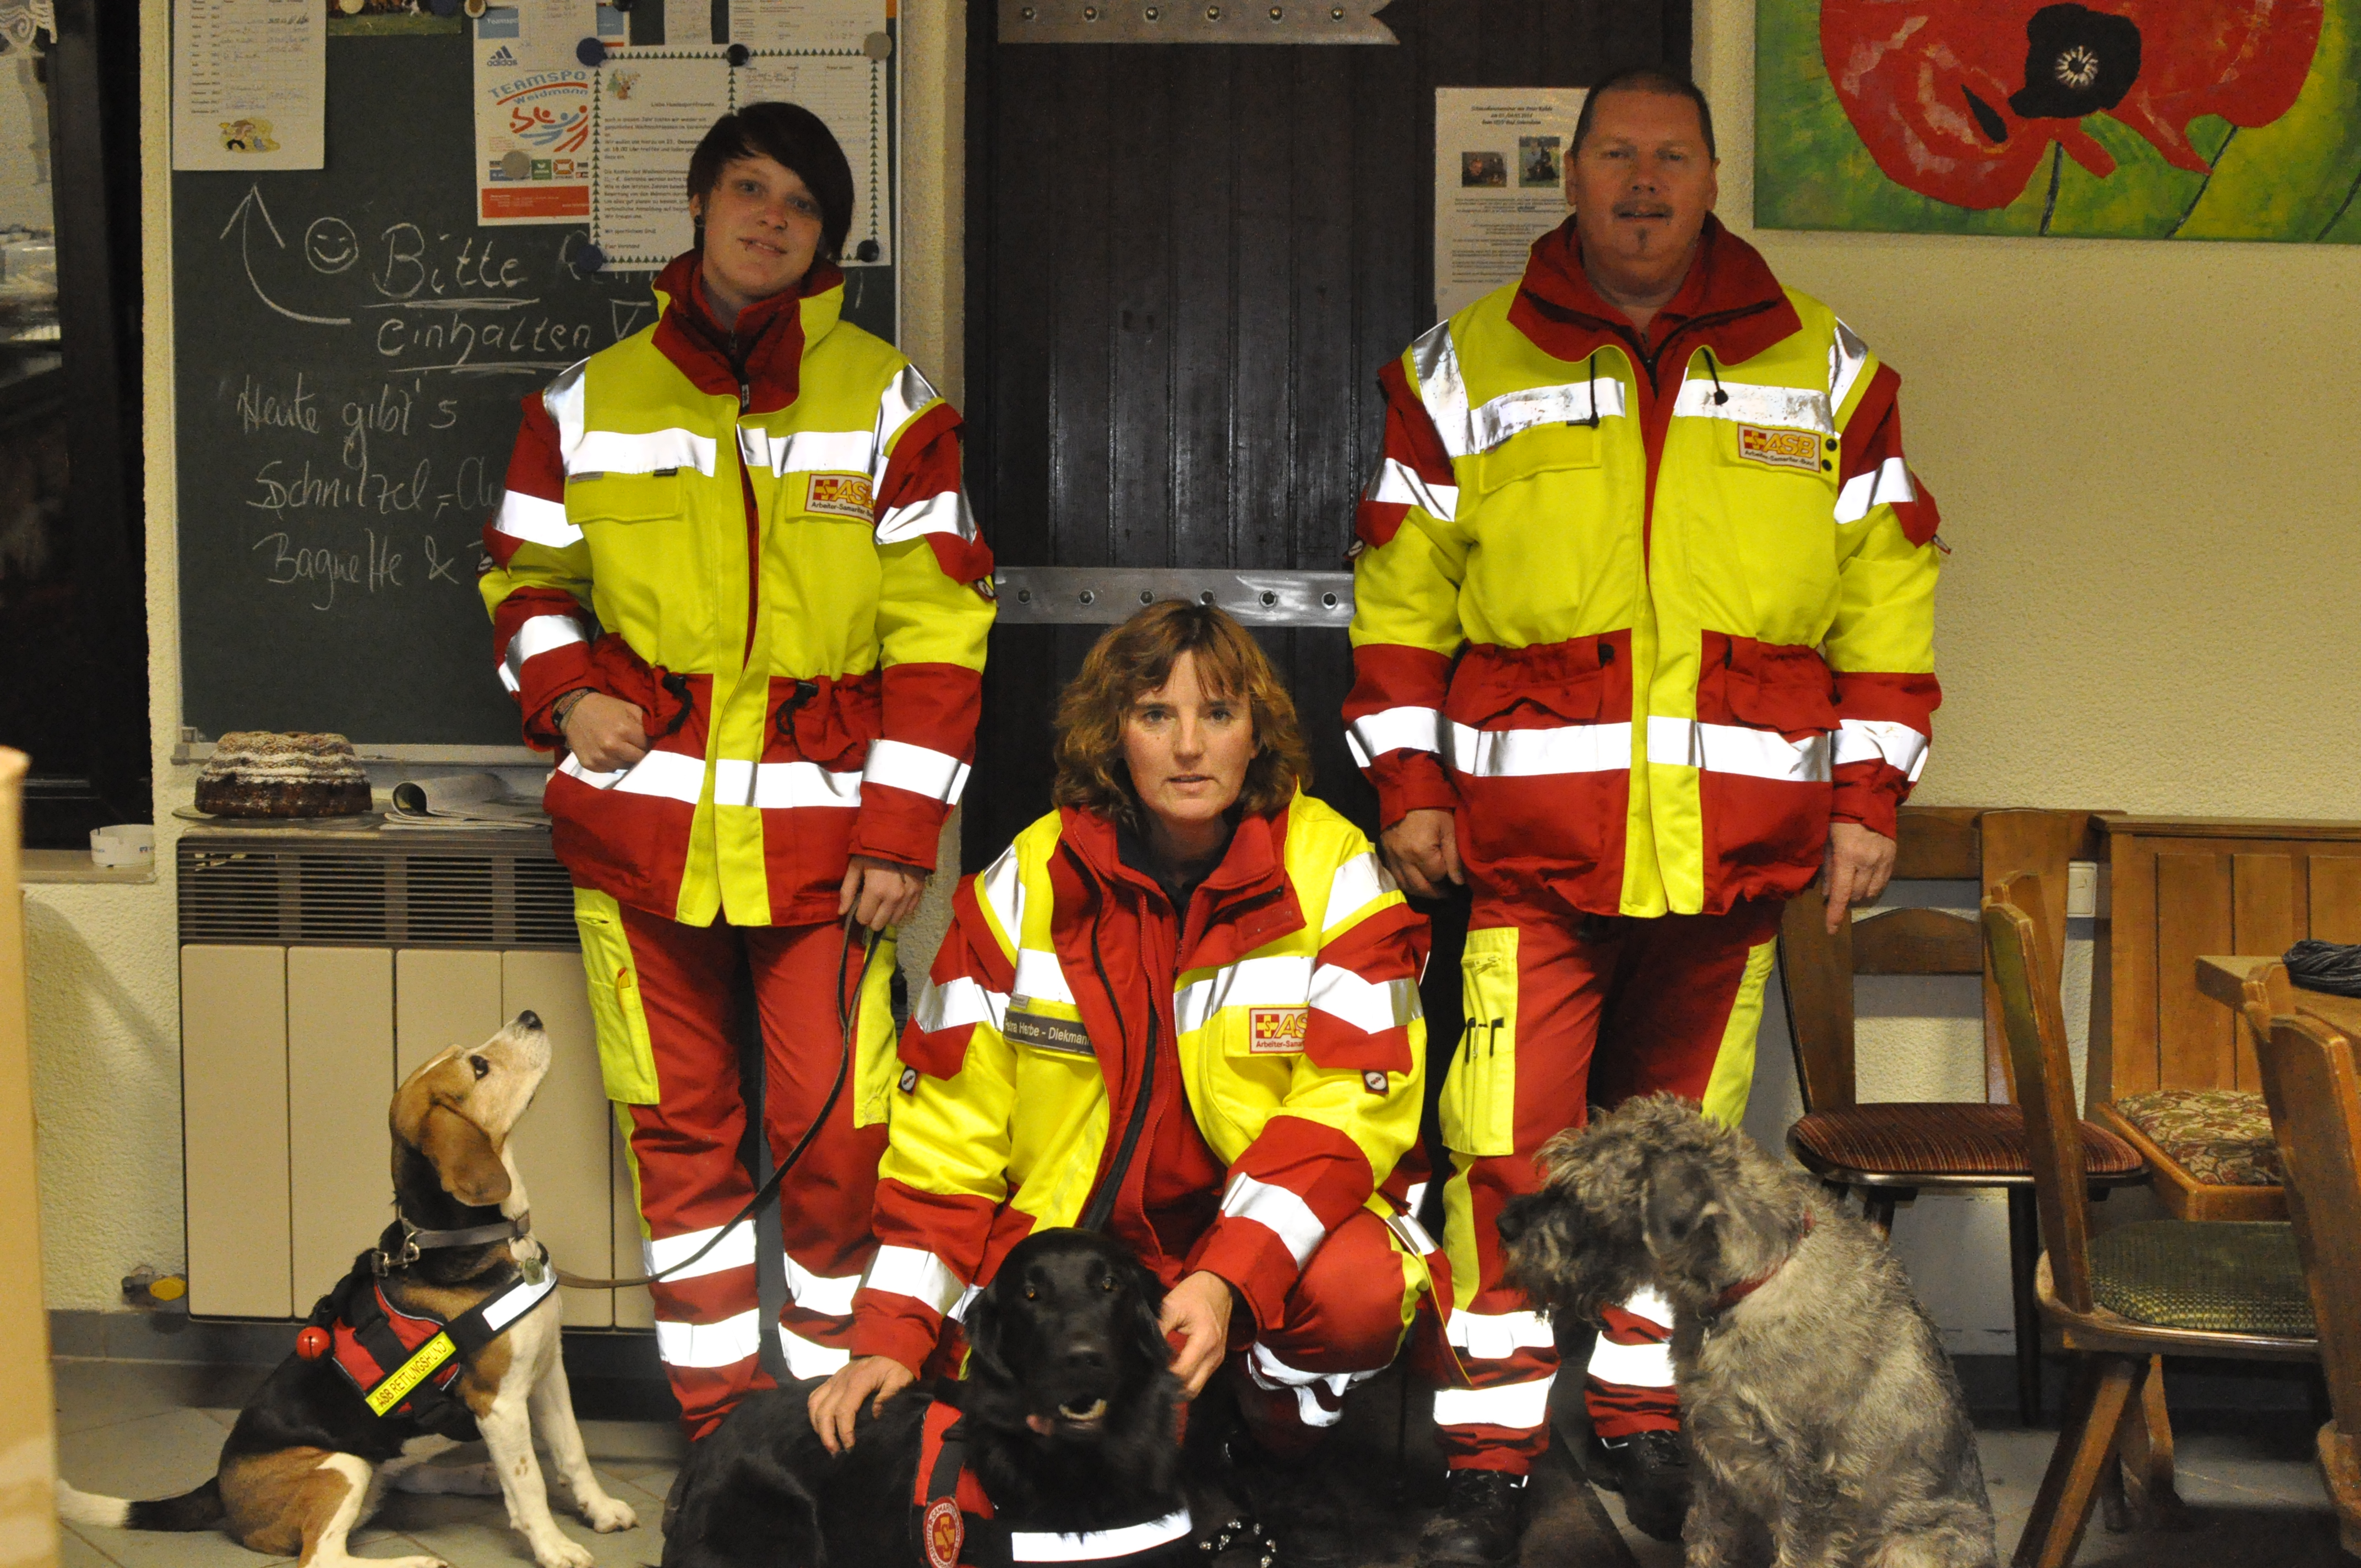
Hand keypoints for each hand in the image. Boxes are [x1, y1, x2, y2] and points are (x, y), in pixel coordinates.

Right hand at [560, 692, 648, 773]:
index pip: (647, 746)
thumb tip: (657, 739)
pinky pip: (609, 770)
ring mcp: (600, 757)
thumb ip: (645, 723)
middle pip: (637, 760)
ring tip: (620, 749)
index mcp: (624, 730)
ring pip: (624, 767)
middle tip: (633, 746)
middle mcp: (612, 746)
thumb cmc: (605, 708)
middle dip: (638, 753)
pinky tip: (608, 753)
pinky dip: (611, 763)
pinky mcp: (590, 765)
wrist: (574, 710)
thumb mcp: (629, 708)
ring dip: (625, 759)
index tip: (643, 741)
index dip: (646, 743)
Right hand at [808, 1355, 916, 1453]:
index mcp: (858, 1381)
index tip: (850, 1447)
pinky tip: (820, 1425)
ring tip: (827, 1442)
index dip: (844, 1432)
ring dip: (818, 1426)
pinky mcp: (831, 1379)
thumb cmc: (895, 1366)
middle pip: (824, 1411)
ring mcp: (834, 1379)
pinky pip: (814, 1396)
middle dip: (827, 1435)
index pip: (844, 1411)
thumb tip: (875, 1416)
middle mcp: (841, 1380)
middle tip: (835, 1452)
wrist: (888, 1346)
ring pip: (814, 1404)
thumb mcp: (899, 1379)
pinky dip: (813, 1413)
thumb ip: (889, 1396)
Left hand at [839, 856, 926, 931]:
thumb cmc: (874, 849)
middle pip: (879, 924)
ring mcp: (908, 896)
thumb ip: (847, 890)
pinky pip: (908, 911)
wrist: (902, 834)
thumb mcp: (856, 866)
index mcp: (875, 891)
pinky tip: (896, 897)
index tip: (860, 904)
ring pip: (895, 921)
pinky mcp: (919, 892)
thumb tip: (841, 912)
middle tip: (871, 904)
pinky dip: (901, 908)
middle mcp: (893, 898)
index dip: (859, 913)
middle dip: (872, 917)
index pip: (864, 919)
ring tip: (884, 900)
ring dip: (887, 914)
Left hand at [1159, 1270, 1235, 1399]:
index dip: (1164, 1377)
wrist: (1219, 1286)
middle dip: (1172, 1390)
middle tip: (1152, 1384)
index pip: (1182, 1372)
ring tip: (1160, 1381)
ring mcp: (1217, 1359)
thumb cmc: (1194, 1293)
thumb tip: (1143, 1349)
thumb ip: (1159, 1328)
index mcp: (1204, 1341)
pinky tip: (1172, 1374)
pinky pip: (1201, 1378)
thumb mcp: (1172, 1306)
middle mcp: (1214, 1355)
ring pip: (1197, 1387)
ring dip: (1180, 1387)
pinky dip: (1187, 1380)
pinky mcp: (1217, 1358)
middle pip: (1192, 1388)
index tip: (1146, 1375)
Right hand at [1379, 808, 1463, 899]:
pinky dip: (1407, 883)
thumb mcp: (1449, 829)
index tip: (1456, 875)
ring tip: (1433, 890)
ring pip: (1405, 886)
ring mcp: (1392, 857)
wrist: (1406, 791)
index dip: (1448, 877)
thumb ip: (1454, 857)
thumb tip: (1458, 882)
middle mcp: (1403, 858)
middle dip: (1435, 893)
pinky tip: (1417, 880)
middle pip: (1420, 887)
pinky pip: (1396, 877)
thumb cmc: (1433, 808)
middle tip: (1447, 893)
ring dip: (1420, 892)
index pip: (1437, 876)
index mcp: (1420, 851)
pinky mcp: (1385, 854)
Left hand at [1822, 821, 1896, 933]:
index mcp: (1847, 857)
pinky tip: (1865, 882)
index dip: (1835, 914)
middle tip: (1837, 891)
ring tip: (1851, 885)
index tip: (1831, 930)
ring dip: (1859, 894)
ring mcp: (1883, 861)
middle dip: (1844, 898)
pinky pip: (1883, 883)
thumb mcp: (1826, 842)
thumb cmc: (1839, 819)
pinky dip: (1872, 887)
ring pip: (1871, 892)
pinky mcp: (1893, 858)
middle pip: (1856, 895)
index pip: (1840, 894)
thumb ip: (1827, 869)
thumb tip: (1827, 894)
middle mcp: (1867, 862)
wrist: (1868, 800)